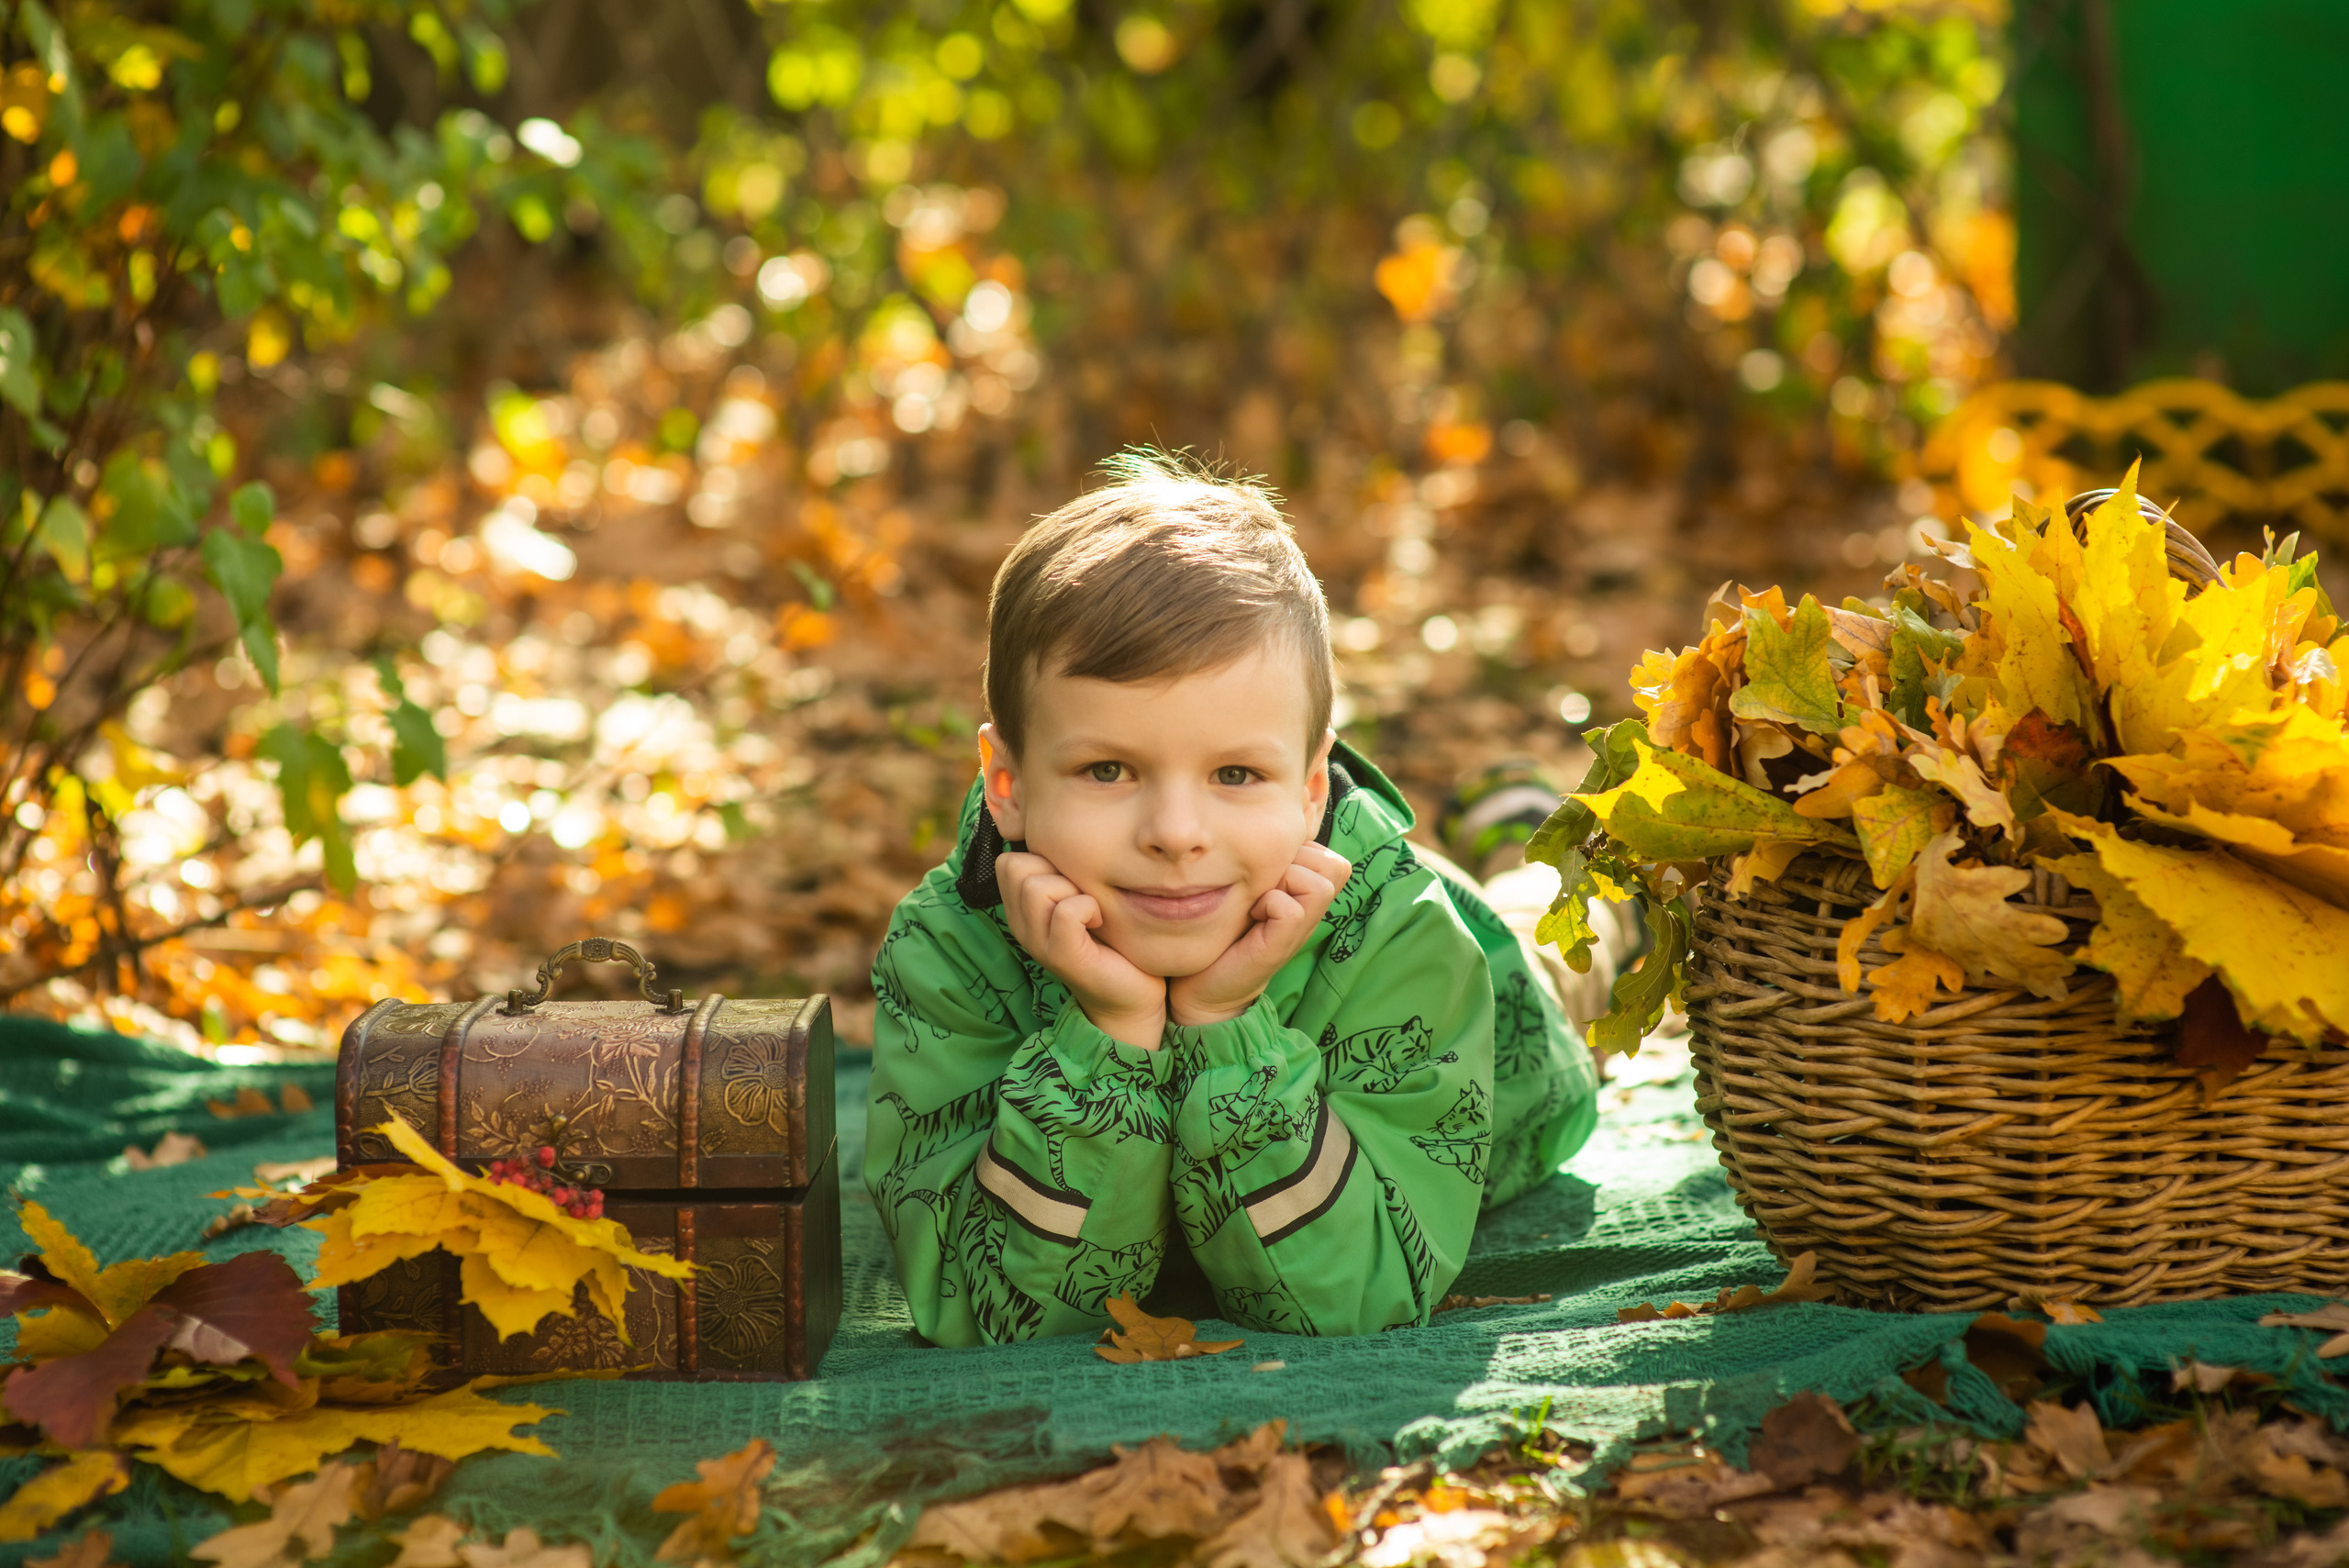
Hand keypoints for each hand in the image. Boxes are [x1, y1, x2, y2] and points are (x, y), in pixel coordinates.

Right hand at [996, 851, 1167, 1049]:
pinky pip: (1067, 911)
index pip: (1009, 860)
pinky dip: (1089, 908)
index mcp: (1021, 910)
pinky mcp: (1062, 957)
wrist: (1132, 995)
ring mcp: (1038, 943)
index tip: (1072, 882)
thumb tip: (1060, 825)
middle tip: (1082, 896)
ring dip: (1073, 889)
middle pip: (1016, 866)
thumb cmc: (1111, 939)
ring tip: (1091, 912)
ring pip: (1037, 885)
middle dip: (1054, 870)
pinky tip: (1099, 923)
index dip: (1042, 859)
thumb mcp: (1081, 895)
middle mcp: (1021, 926)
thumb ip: (1064, 870)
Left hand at [1167, 843, 1351, 1027]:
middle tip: (1264, 885)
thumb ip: (1271, 864)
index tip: (1268, 874)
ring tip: (1260, 898)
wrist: (1204, 984)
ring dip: (1284, 881)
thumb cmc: (1225, 931)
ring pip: (1319, 883)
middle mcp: (1312, 912)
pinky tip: (1253, 915)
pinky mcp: (1282, 946)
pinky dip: (1269, 903)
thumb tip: (1276, 830)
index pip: (1329, 854)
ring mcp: (1302, 930)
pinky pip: (1291, 908)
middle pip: (1333, 864)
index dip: (1299, 853)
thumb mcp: (1253, 887)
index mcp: (1308, 895)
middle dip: (1295, 863)